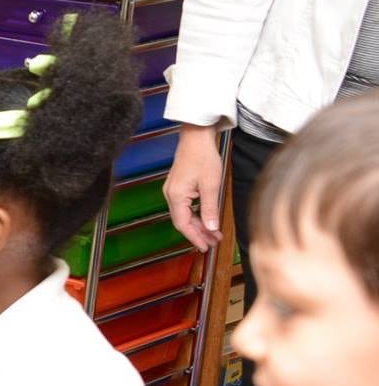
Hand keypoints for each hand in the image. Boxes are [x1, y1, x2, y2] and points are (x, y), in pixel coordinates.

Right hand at [164, 124, 224, 251]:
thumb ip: (210, 209)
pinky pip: (185, 206)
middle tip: (213, 242)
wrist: (196, 138)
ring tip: (213, 233)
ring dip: (199, 224)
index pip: (183, 224)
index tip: (205, 247)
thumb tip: (211, 228)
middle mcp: (171, 195)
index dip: (194, 237)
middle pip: (183, 221)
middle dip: (199, 233)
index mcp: (176, 196)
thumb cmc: (203, 157)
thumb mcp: (211, 185)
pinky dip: (196, 214)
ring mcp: (173, 190)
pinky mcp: (178, 186)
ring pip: (185, 214)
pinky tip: (207, 218)